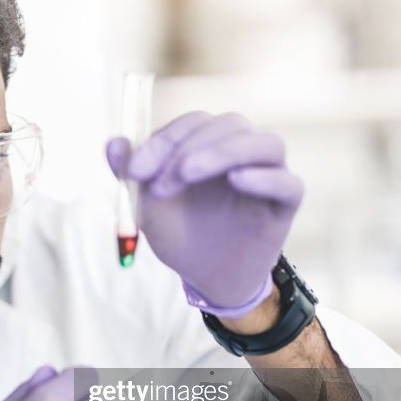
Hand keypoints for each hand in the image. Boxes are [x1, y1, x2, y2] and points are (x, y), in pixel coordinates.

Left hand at [106, 112, 302, 316]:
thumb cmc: (180, 234)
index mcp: (210, 145)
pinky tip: (238, 180)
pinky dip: (264, 177)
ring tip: (188, 172)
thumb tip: (112, 142)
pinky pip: (288, 183)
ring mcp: (268, 175)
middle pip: (229, 125)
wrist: (205, 276)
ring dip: (223, 152)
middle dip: (188, 148)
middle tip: (159, 183)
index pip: (192, 124)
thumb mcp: (148, 204)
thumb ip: (131, 172)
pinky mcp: (285, 205)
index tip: (134, 172)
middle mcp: (242, 152)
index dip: (163, 141)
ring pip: (264, 144)